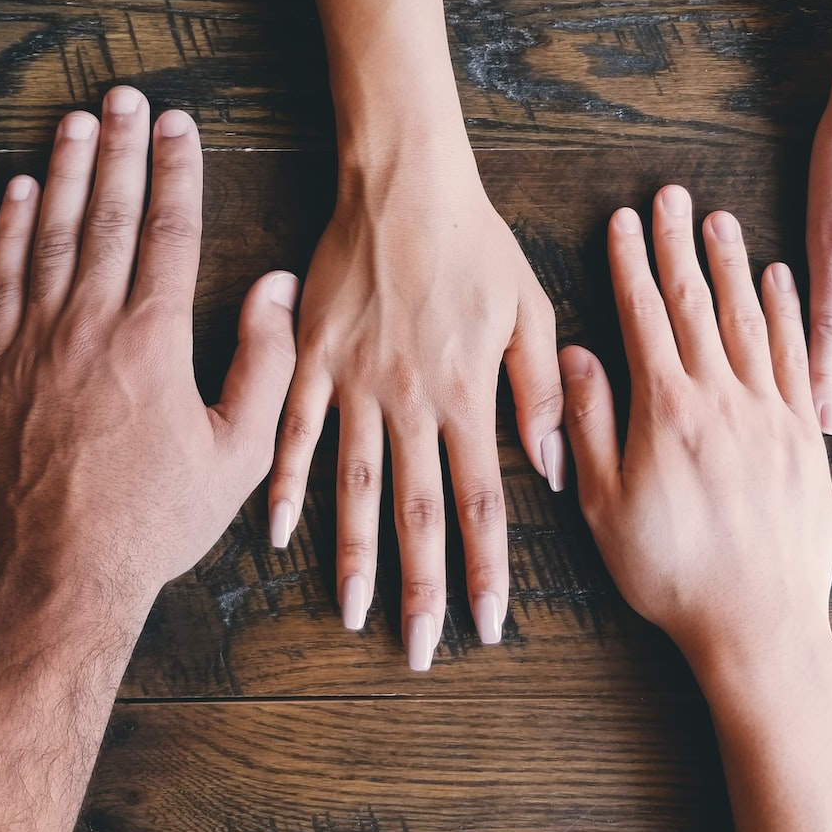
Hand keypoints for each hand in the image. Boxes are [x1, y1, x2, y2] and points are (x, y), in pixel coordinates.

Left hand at [0, 88, 298, 604]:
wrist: (56, 576)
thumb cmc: (153, 522)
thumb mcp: (237, 455)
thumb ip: (265, 364)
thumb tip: (275, 289)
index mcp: (152, 342)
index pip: (168, 232)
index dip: (177, 171)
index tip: (181, 125)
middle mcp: (86, 327)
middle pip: (106, 215)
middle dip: (120, 149)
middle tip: (127, 98)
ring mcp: (29, 344)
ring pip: (48, 235)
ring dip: (65, 171)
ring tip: (77, 121)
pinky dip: (9, 230)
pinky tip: (20, 192)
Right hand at [267, 150, 562, 669]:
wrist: (404, 182)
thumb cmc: (475, 243)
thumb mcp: (530, 310)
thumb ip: (540, 393)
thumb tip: (554, 469)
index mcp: (468, 394)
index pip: (482, 502)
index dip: (486, 569)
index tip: (488, 624)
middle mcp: (411, 401)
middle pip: (417, 512)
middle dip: (422, 588)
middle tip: (420, 649)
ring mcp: (355, 383)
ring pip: (354, 487)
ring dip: (354, 556)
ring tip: (352, 612)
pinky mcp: (312, 360)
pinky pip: (294, 432)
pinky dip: (284, 484)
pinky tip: (277, 533)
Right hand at [560, 186, 831, 665]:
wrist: (759, 624)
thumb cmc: (670, 573)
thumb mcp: (603, 505)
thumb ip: (588, 424)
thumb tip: (576, 355)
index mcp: (667, 411)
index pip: (644, 317)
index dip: (630, 263)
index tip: (623, 220)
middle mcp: (723, 398)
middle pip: (697, 304)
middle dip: (679, 245)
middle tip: (672, 195)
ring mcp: (771, 414)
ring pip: (750, 320)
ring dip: (732, 265)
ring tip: (720, 220)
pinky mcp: (804, 437)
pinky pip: (797, 357)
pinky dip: (787, 313)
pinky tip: (779, 281)